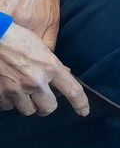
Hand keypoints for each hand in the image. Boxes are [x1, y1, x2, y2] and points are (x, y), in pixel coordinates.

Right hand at [0, 0, 88, 115]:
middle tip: (43, 100)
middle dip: (46, 106)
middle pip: (48, 108)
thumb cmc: (14, 36)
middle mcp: (35, 81)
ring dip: (27, 104)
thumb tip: (65, 74)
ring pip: (28, 110)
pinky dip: (9, 101)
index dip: (81, 104)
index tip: (83, 111)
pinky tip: (8, 90)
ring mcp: (16, 89)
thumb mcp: (40, 46)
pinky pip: (8, 106)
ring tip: (23, 93)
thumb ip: (52, 63)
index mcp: (50, 67)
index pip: (73, 91)